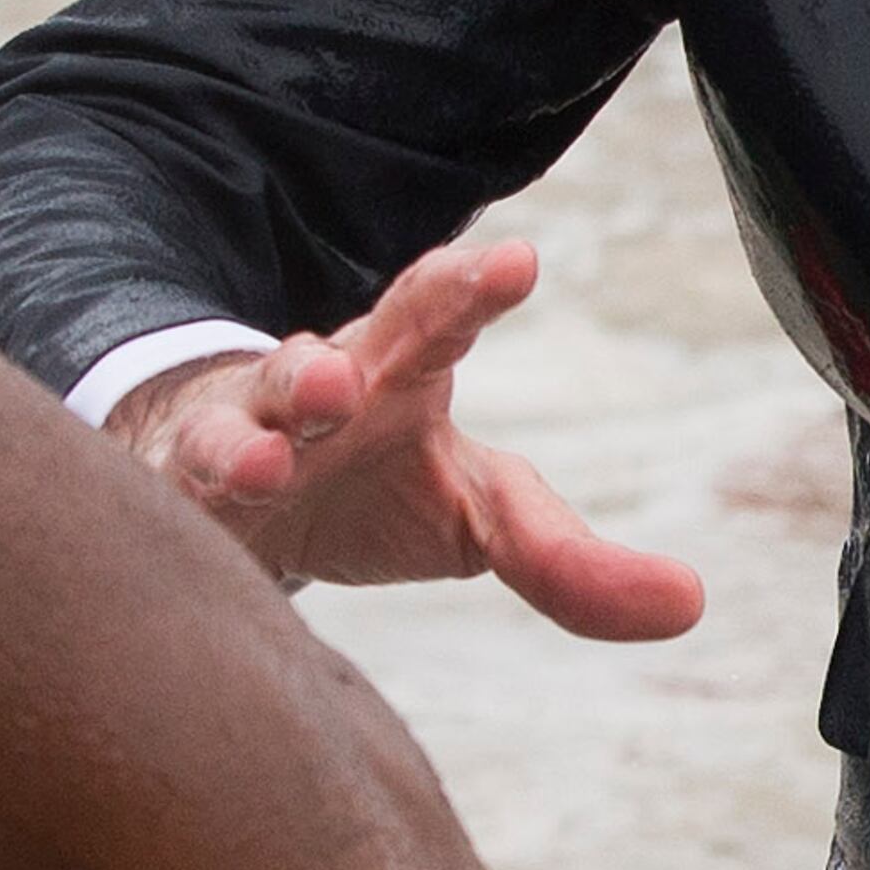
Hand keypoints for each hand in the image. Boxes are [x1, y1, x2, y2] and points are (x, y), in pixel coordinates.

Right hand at [112, 236, 703, 641]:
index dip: (470, 288)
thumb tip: (690, 606)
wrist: (240, 506)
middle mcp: (317, 386)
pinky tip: (194, 504)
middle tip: (354, 370)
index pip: (438, 315)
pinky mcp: (181, 495)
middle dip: (343, 353)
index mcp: (399, 370)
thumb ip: (568, 559)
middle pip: (333, 352)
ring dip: (255, 433)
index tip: (518, 263)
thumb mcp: (479, 519)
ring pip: (240, 422)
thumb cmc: (375, 492)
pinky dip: (189, 496)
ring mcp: (239, 435)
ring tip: (273, 454)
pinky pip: (179, 492)